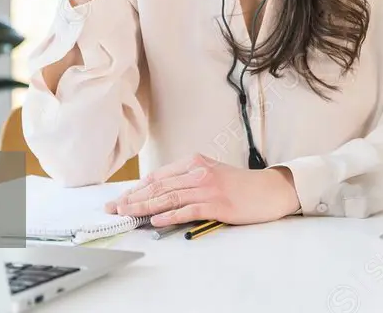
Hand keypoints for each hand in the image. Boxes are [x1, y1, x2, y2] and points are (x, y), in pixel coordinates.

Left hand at [104, 153, 300, 226]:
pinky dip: (169, 215)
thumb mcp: (210, 173)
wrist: (268, 190)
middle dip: (132, 198)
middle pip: (158, 186)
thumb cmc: (239, 185)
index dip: (136, 188)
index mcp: (194, 162)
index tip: (120, 199)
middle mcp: (198, 172)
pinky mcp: (217, 204)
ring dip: (144, 206)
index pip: (158, 176)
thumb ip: (186, 180)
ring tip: (126, 214)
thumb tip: (158, 195)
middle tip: (113, 208)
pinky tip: (155, 219)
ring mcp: (207, 188)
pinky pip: (187, 209)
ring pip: (168, 197)